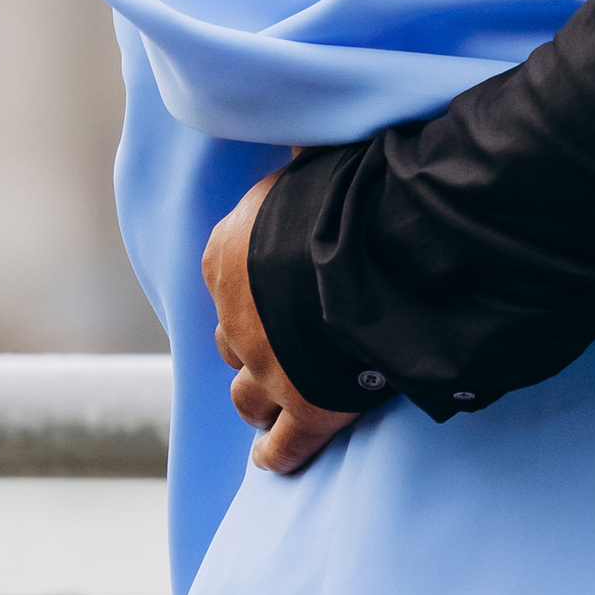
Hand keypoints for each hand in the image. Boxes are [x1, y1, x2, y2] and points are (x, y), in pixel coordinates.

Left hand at [202, 175, 363, 473]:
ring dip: (258, 402)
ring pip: (246, 399)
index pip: (222, 278)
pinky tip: (275, 460)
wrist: (372, 251)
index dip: (247, 289)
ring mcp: (267, 369)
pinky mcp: (306, 410)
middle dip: (250, 346)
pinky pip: (283, 446)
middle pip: (230, 342)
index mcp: (227, 255)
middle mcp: (235, 316)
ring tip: (272, 408)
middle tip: (277, 348)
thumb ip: (301, 162)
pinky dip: (277, 455)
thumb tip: (297, 135)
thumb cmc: (346, 195)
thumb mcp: (313, 163)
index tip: (266, 291)